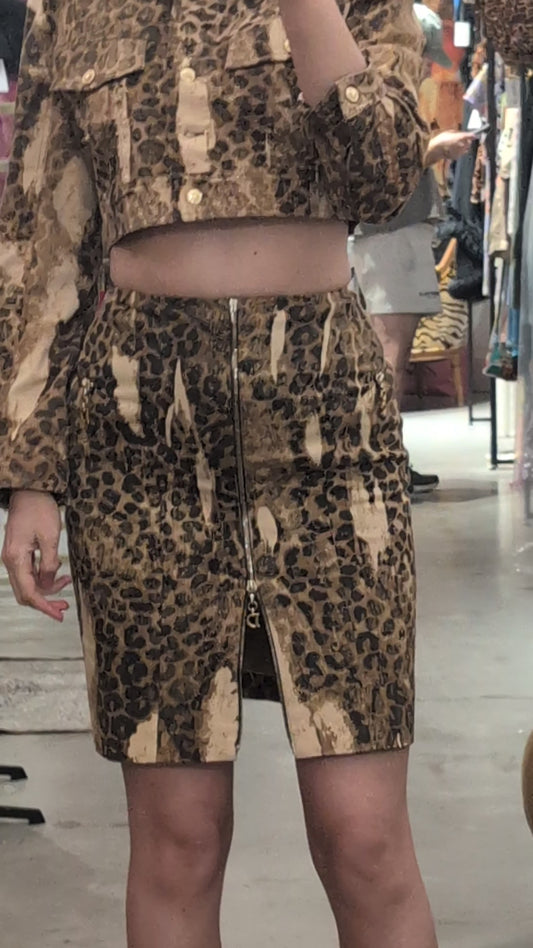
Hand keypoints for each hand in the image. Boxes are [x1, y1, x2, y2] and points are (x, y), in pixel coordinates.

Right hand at [2, 490, 70, 621]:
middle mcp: (10, 561)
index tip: (59, 614)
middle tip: (64, 605)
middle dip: (45, 601)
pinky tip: (58, 575)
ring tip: (65, 584)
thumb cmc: (39, 509)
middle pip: (25, 593)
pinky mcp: (18, 554)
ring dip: (45, 590)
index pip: (29, 592)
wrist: (29, 491)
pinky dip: (42, 579)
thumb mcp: (50, 537)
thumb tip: (48, 585)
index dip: (44, 606)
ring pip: (27, 584)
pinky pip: (28, 574)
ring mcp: (12, 558)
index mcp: (16, 558)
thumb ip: (49, 564)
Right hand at [426, 130, 475, 164]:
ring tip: (455, 146)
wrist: (435, 149)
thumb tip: (462, 134)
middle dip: (466, 141)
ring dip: (462, 147)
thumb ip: (458, 133)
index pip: (471, 136)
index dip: (473, 136)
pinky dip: (458, 152)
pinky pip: (460, 154)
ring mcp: (460, 152)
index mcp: (461, 137)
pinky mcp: (457, 157)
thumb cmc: (441, 139)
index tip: (475, 136)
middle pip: (469, 143)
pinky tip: (452, 150)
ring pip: (465, 149)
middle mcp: (462, 145)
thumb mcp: (450, 132)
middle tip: (460, 140)